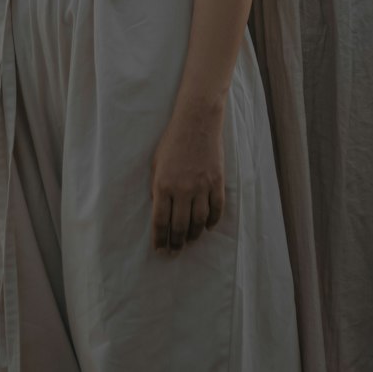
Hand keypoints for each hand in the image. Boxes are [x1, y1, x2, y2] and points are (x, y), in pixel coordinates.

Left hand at [150, 101, 224, 252]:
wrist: (196, 121)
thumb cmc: (172, 141)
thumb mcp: (156, 163)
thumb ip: (157, 188)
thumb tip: (158, 210)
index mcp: (163, 185)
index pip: (160, 222)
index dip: (159, 240)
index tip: (159, 250)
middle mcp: (182, 189)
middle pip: (179, 227)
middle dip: (176, 243)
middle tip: (175, 251)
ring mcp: (201, 186)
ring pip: (198, 222)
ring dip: (194, 235)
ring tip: (190, 240)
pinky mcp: (216, 182)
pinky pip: (216, 209)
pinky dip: (212, 221)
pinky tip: (207, 226)